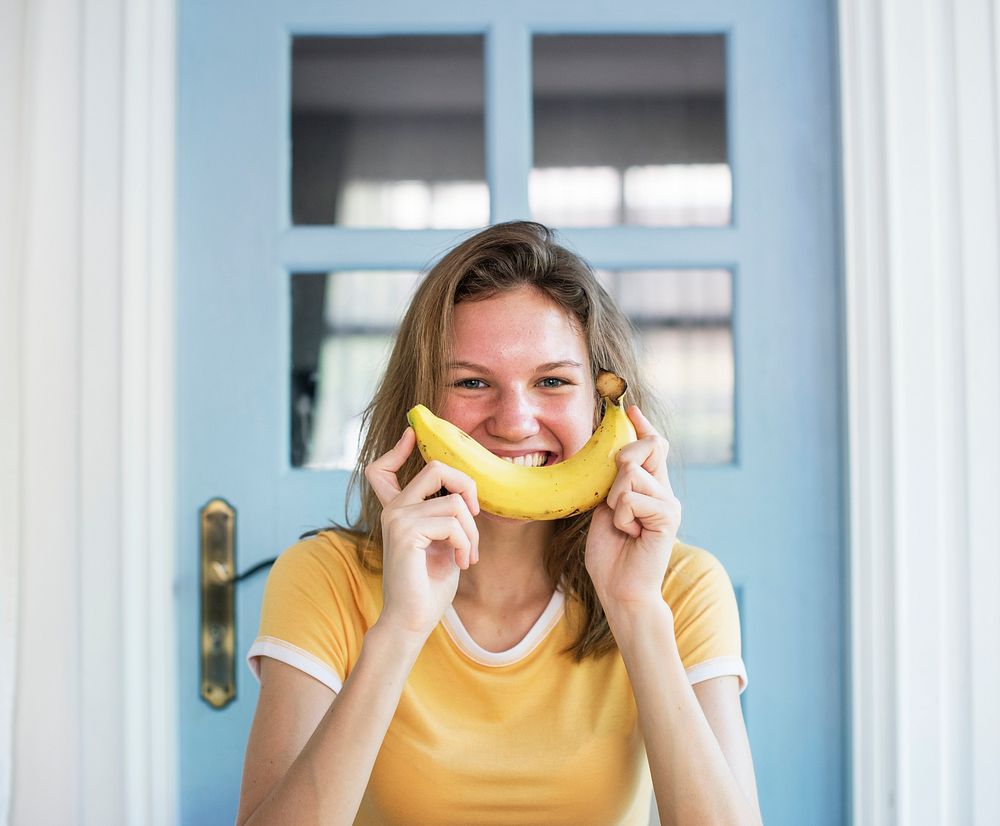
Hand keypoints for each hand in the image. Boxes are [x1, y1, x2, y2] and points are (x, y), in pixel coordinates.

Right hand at [364, 428, 479, 639]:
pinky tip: (461, 562)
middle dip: (467, 486)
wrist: (412, 620)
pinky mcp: (406, 531)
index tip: (412, 433)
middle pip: (436, 467)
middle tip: (475, 515)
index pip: (383, 468)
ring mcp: (397, 517)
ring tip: (467, 555)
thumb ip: (444, 516)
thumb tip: (463, 496)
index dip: (399, 448)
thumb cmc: (429, 585)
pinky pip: (453, 522)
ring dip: (472, 532)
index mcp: (397, 510)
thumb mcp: (442, 542)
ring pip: (455, 502)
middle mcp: (393, 509)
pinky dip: (466, 543)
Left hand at [584, 406, 680, 613]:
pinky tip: (629, 534)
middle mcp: (665, 492)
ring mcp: (669, 503)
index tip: (630, 410)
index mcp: (650, 488)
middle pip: (648, 446)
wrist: (620, 590)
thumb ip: (613, 483)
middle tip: (612, 497)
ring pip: (631, 474)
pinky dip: (621, 516)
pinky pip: (632, 498)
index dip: (642, 426)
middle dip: (621, 460)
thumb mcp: (605, 509)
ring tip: (621, 524)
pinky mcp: (667, 517)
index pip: (653, 446)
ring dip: (615, 500)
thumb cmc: (610, 554)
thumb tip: (614, 454)